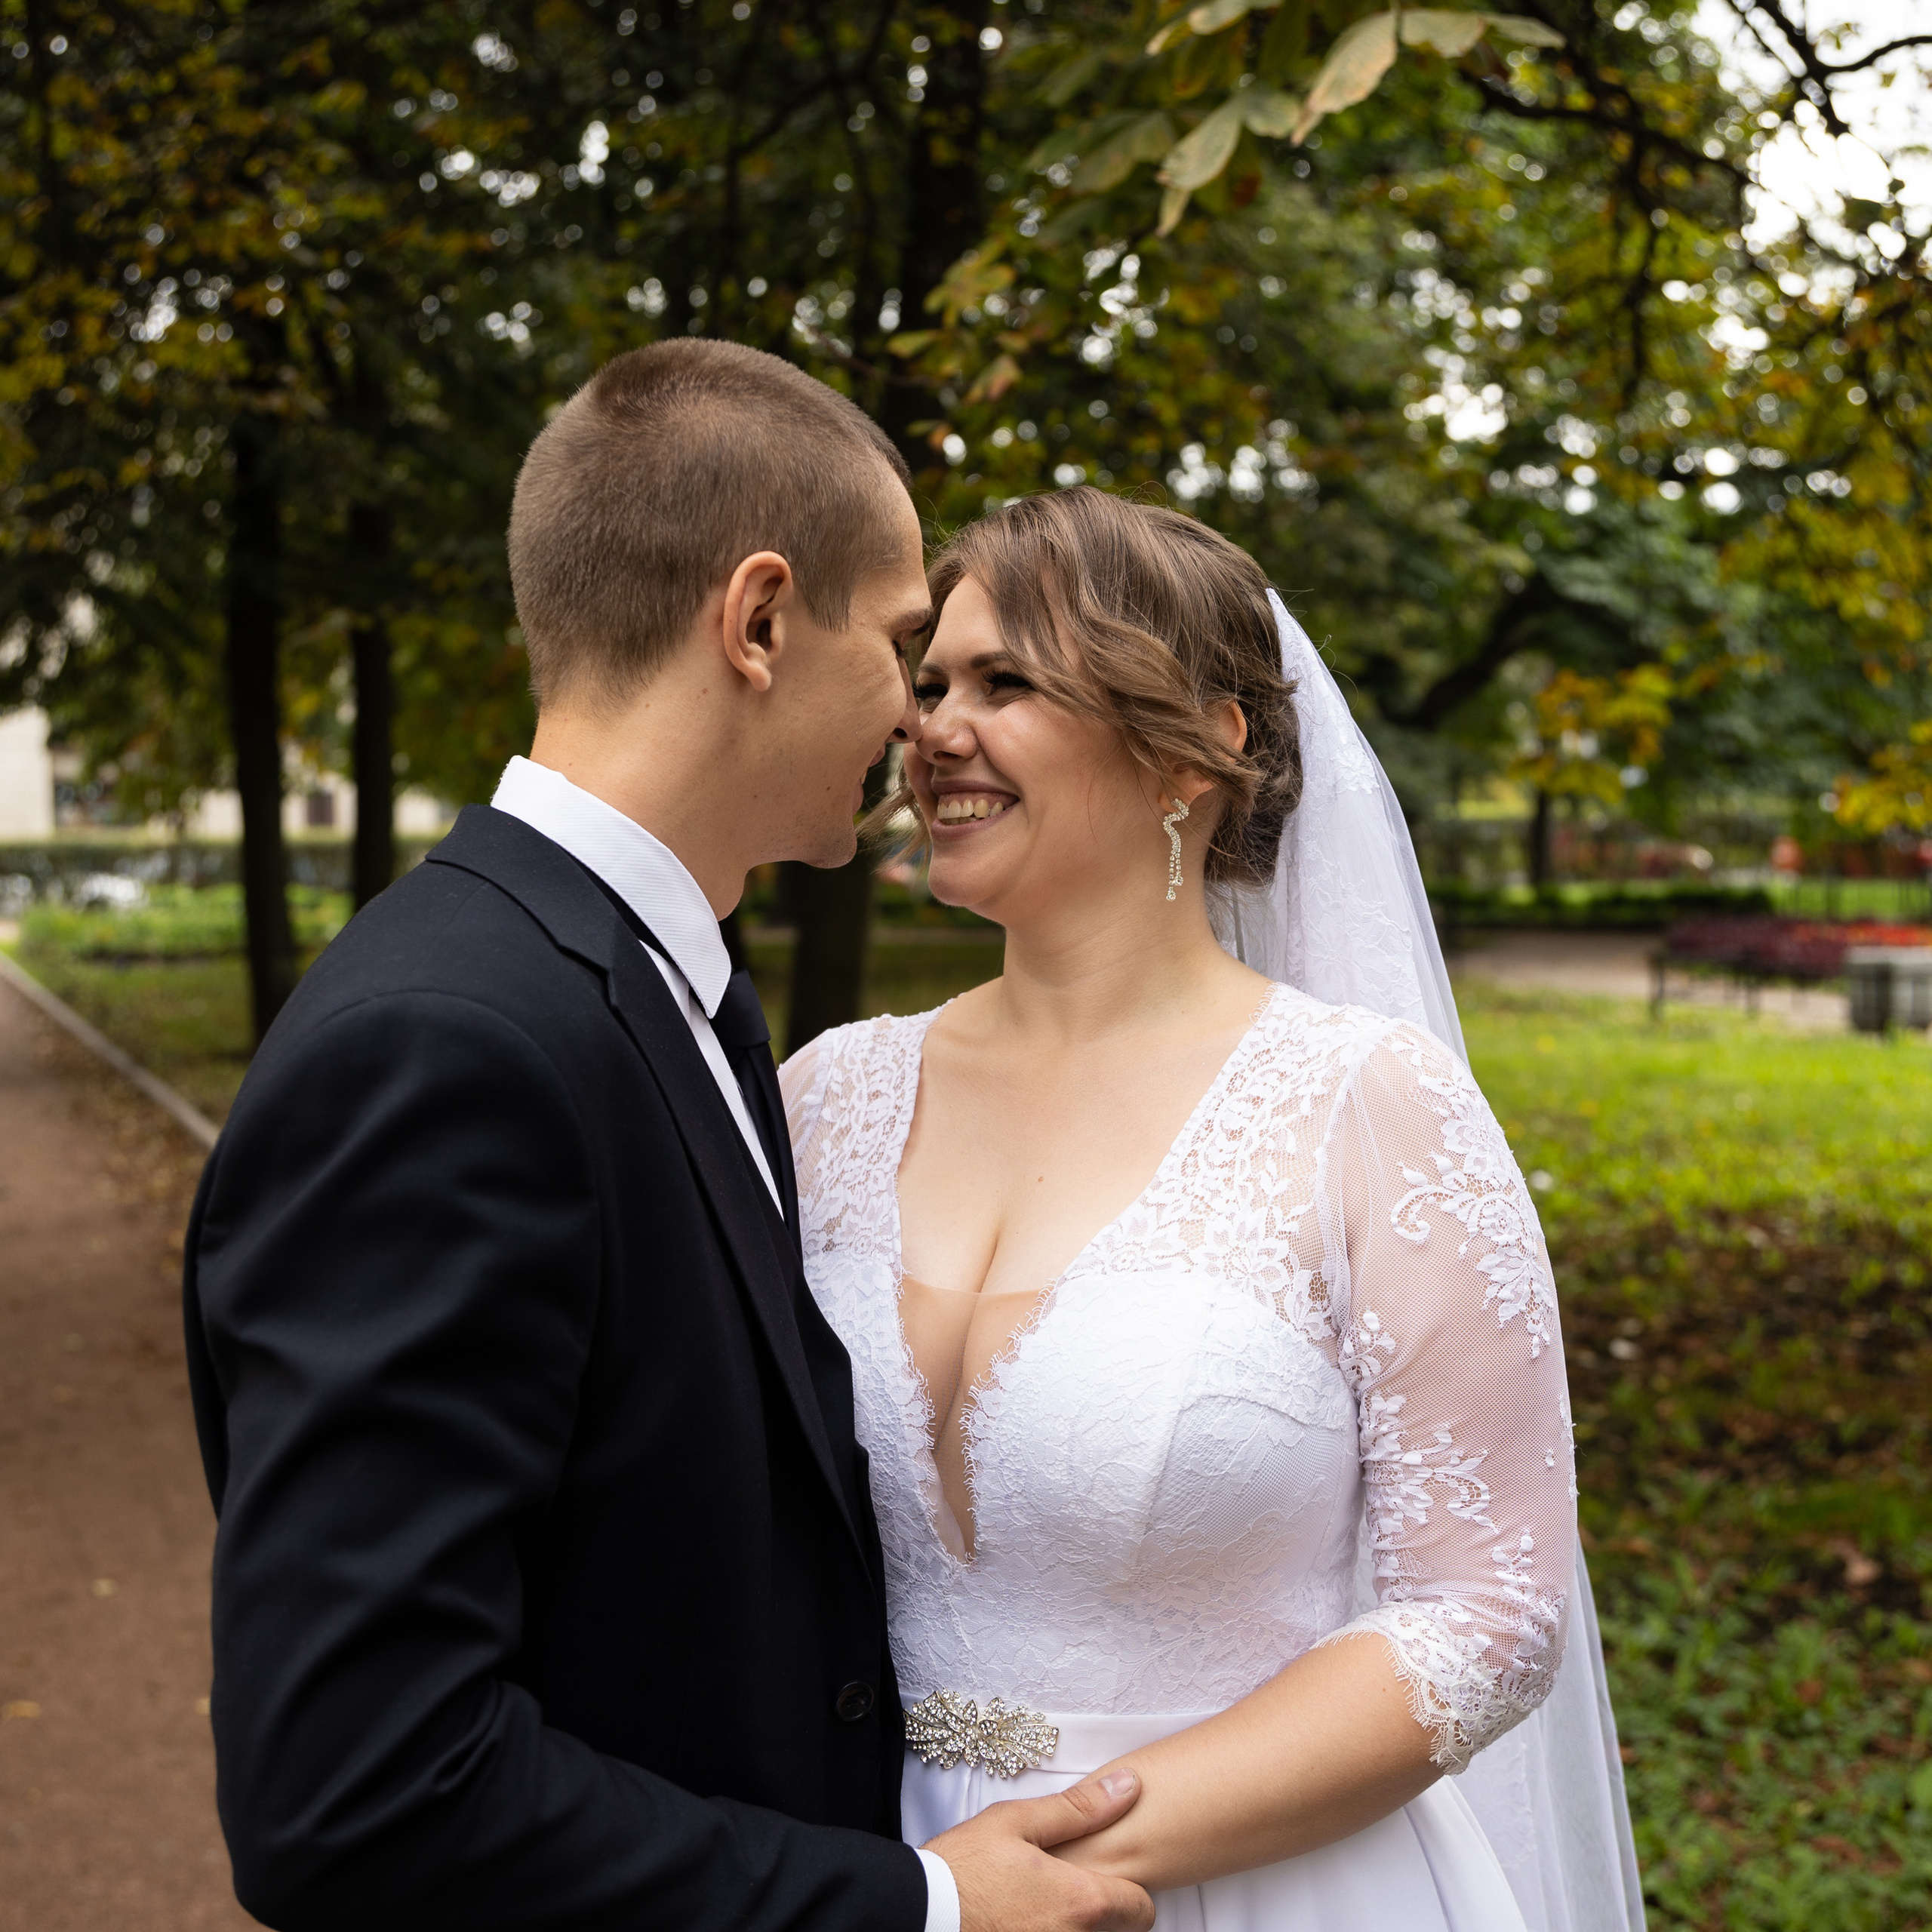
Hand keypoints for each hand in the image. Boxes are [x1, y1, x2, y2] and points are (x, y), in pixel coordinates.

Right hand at [926, 1770, 1155, 1931]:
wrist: (920, 1912)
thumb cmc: (963, 1868)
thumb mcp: (1017, 1821)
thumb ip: (1080, 1808)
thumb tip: (1128, 1787)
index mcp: (1079, 1902)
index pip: (1142, 1909)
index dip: (1129, 1889)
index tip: (1103, 1876)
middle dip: (1104, 1913)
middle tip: (1066, 1890)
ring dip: (1075, 1926)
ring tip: (1041, 1907)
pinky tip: (1026, 1921)